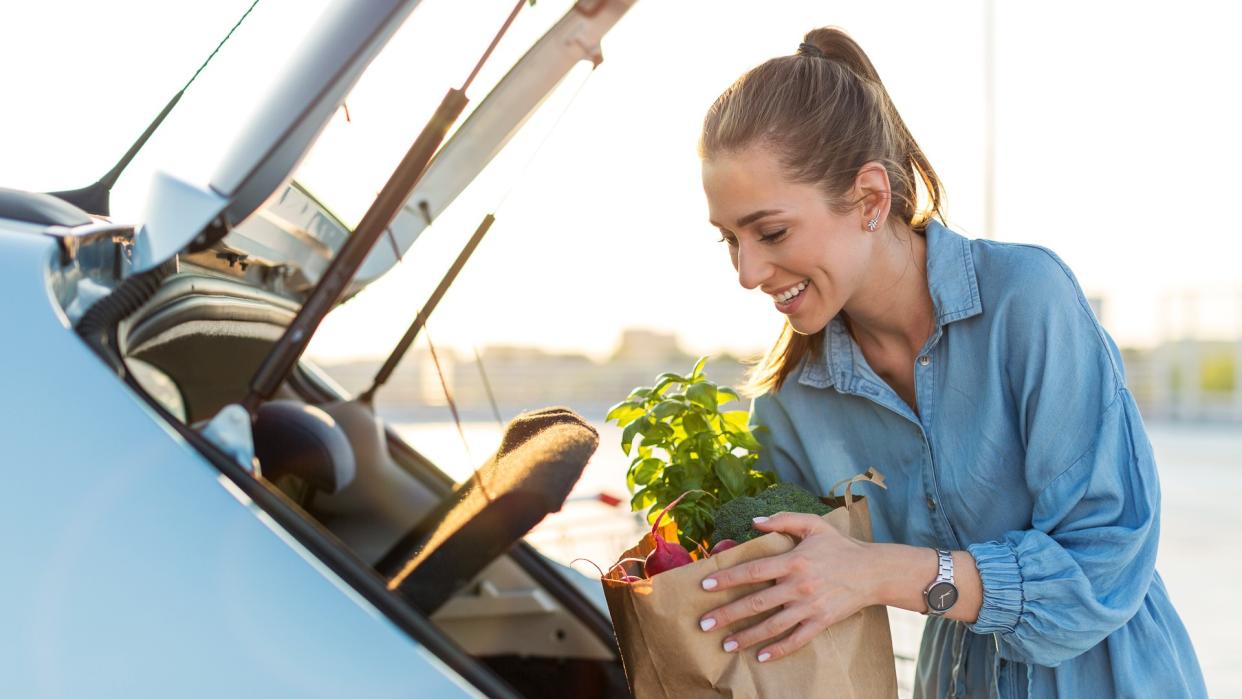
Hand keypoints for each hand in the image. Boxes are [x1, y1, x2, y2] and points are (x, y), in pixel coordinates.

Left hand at [697, 512, 875, 662]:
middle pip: (756, 603)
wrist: (873, 571)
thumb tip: (754, 521)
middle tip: (703, 624)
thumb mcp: (814, 525)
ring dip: (747, 637)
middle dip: (727, 614)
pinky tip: (760, 656)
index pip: (753, 571)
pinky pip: (796, 640)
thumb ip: (783, 520)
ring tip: (725, 645)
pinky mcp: (821, 622)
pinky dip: (778, 649)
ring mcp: (810, 607)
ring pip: (772, 626)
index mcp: (793, 561)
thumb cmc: (840, 546)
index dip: (728, 578)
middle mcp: (798, 586)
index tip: (705, 585)